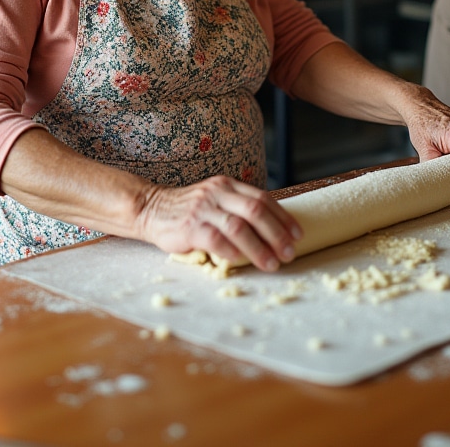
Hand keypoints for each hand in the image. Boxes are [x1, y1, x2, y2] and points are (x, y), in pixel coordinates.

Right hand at [135, 175, 302, 272]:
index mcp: (226, 185)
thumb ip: (237, 208)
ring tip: (272, 264)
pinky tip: (240, 262)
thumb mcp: (215, 200)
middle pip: (255, 210)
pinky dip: (231, 252)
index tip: (298, 235)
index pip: (262, 198)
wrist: (151, 208)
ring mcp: (203, 209)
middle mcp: (217, 193)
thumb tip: (273, 230)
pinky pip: (216, 240)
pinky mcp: (190, 226)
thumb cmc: (189, 210)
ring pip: (239, 227)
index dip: (283, 217)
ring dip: (259, 248)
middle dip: (277, 233)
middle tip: (290, 253)